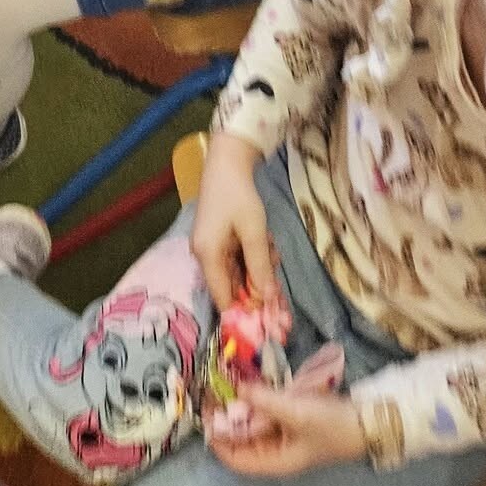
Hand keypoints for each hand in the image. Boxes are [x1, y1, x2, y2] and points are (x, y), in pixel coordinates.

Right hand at [190, 131, 276, 311]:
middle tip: (280, 283)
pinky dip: (253, 257)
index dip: (244, 314)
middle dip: (258, 287)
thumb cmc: (239, 196)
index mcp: (207, 257)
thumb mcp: (254, 232)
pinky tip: (265, 242)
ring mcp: (210, 248)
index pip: (223, 299)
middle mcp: (204, 257)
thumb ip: (260, 267)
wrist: (226, 162)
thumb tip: (268, 300)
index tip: (269, 322)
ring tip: (272, 248)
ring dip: (258, 268)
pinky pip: (237, 260)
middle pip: (232, 287)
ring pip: (238, 274)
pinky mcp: (217, 240)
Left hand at [207, 387, 366, 476]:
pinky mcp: (290, 420)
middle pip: (240, 439)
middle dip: (225, 417)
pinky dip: (255, 400)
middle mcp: (275, 452)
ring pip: (251, 424)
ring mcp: (283, 436)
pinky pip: (264, 413)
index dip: (216, 438)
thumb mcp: (295, 412)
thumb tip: (235, 388)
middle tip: (212, 389)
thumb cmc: (331, 425)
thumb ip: (263, 400)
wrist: (367, 421)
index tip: (205, 411)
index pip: (235, 458)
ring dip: (238, 406)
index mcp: (274, 462)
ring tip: (224, 382)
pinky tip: (247, 383)